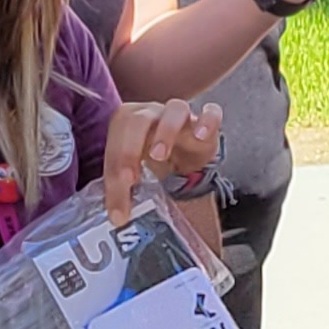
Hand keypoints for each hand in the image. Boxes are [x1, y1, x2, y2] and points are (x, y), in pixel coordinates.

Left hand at [101, 97, 221, 224]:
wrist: (183, 155)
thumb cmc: (153, 162)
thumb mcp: (133, 175)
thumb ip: (123, 190)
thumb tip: (118, 218)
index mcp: (127, 121)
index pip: (117, 137)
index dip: (117, 161)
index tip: (122, 186)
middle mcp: (151, 112)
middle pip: (139, 120)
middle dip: (132, 148)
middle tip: (131, 177)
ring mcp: (180, 115)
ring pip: (175, 109)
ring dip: (165, 131)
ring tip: (160, 156)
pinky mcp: (206, 121)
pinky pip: (211, 113)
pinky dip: (208, 121)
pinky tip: (201, 136)